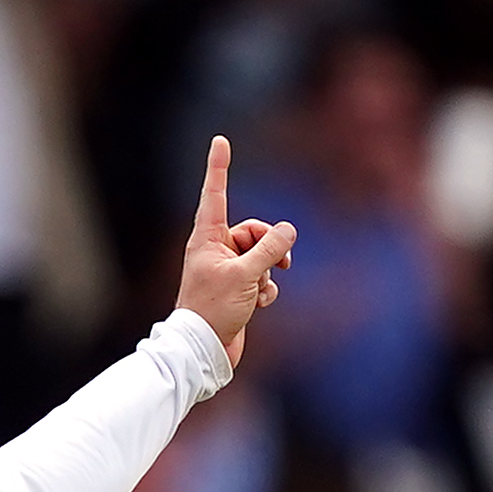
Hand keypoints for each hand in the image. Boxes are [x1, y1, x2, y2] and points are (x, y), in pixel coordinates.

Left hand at [173, 138, 295, 368]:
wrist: (203, 351)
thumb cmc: (213, 310)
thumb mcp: (246, 275)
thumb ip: (269, 249)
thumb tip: (289, 229)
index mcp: (206, 239)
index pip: (216, 194)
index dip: (219, 167)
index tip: (220, 140)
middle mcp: (215, 250)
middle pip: (254, 230)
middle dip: (270, 245)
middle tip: (282, 262)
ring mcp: (227, 270)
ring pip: (262, 256)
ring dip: (268, 272)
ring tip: (260, 290)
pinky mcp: (238, 289)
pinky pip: (262, 278)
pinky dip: (265, 290)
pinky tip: (258, 305)